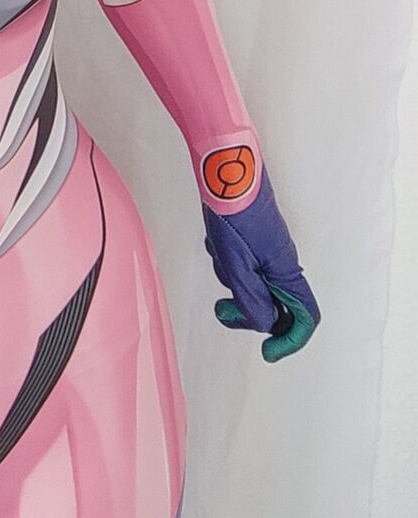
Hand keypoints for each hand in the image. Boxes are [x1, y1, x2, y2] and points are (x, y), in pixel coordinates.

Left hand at [200, 168, 320, 361]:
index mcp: (285, 272)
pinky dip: (225, 256)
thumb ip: (250, 298)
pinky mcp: (251, 235)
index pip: (304, 317)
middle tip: (222, 309)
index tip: (266, 352)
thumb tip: (264, 326)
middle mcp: (281, 262)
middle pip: (274, 304)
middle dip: (247, 310)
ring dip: (232, 277)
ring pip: (252, 281)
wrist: (225, 168)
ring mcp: (266, 248)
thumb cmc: (233, 213)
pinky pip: (240, 260)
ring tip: (219, 252)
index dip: (290, 340)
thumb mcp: (238, 263)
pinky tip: (215, 239)